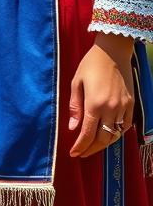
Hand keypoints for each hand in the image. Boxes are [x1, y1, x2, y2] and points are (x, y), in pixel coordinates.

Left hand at [68, 32, 134, 157]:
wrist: (113, 52)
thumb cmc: (90, 64)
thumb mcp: (76, 82)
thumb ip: (75, 106)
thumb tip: (73, 128)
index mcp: (95, 104)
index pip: (87, 133)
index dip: (80, 146)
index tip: (73, 153)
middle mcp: (111, 109)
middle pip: (103, 139)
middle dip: (91, 149)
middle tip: (82, 153)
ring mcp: (124, 107)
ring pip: (116, 135)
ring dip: (104, 144)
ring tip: (93, 147)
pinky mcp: (132, 104)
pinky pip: (125, 126)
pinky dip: (117, 134)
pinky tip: (108, 135)